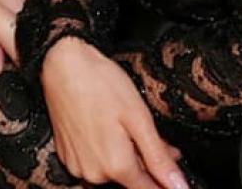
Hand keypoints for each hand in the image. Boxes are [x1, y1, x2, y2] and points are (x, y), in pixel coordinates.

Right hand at [0, 0, 188, 188]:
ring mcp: (77, 166)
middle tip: (161, 142)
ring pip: (113, 173)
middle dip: (148, 165)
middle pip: (131, 181)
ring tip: (137, 132)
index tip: (174, 171)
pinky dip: (108, 153)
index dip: (165, 181)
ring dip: (129, 158)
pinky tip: (114, 131)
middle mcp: (93, 174)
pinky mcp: (67, 155)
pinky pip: (95, 164)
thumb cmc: (102, 84)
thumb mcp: (139, 118)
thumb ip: (159, 157)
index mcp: (116, 166)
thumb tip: (179, 186)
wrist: (62, 64)